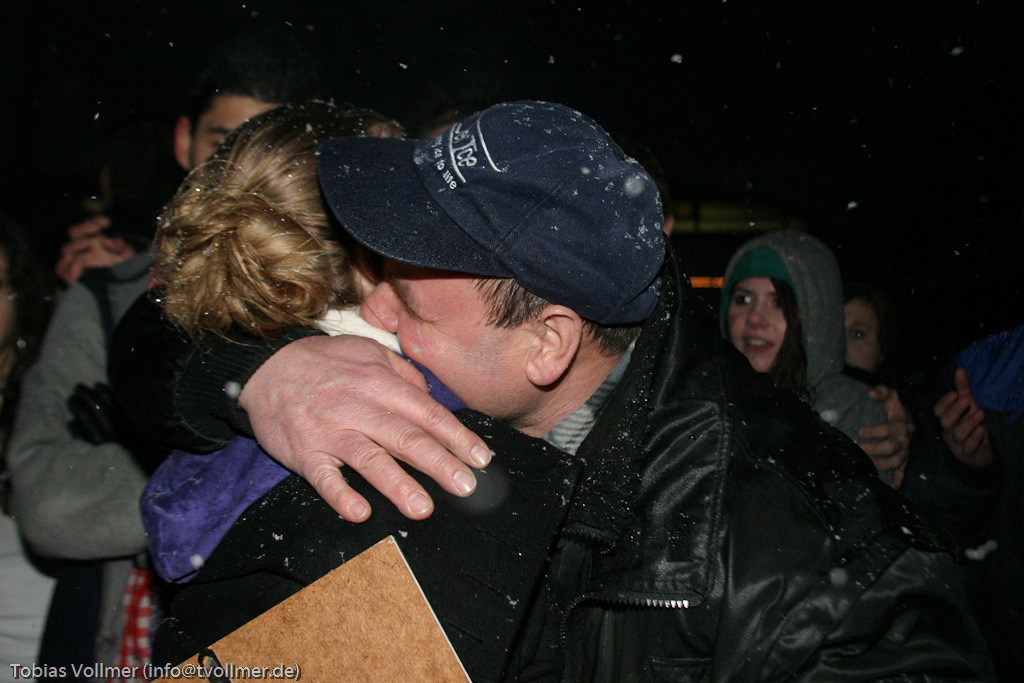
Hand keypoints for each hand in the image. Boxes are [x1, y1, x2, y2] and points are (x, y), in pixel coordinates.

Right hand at [54, 215, 135, 284]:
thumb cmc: (122, 268)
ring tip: (88, 245)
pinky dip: (68, 267)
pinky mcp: (70, 276)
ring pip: (67, 249)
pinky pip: (62, 269)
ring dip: (76, 246)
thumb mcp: (127, 257)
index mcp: (95, 239)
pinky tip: (78, 265)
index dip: (95, 221)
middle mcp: (83, 247)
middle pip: (75, 232)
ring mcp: (75, 260)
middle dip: (84, 229)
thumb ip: (121, 247)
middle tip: (96, 231)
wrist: (118, 289)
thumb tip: (107, 241)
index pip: (90, 225)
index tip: (106, 222)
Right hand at [238, 335, 491, 522]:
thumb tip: (432, 397)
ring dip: (397, 484)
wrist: (265, 367)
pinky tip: (359, 513)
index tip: (480, 459)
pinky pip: (323, 477)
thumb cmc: (325, 363)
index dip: (455, 436)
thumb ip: (404, 374)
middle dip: (438, 463)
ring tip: (422, 508)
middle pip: (405, 437)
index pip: (425, 411)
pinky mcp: (304, 452)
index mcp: (379, 383)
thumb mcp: (369, 353)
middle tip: (465, 486)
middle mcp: (358, 406)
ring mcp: (330, 431)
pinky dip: (340, 495)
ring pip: (368, 458)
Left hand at [859, 384, 913, 487]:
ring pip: (895, 462)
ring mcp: (904, 452)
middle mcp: (904, 440)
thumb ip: (882, 391)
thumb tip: (872, 392)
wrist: (906, 420)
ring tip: (867, 467)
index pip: (888, 429)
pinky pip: (901, 472)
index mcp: (900, 424)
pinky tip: (890, 488)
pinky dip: (897, 480)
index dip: (875, 431)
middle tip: (859, 449)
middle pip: (891, 447)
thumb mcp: (890, 396)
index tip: (859, 432)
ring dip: (882, 465)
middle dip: (875, 449)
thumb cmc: (894, 409)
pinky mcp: (903, 460)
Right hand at [933, 368, 993, 467]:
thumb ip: (963, 389)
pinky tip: (982, 429)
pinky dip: (975, 437)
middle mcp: (948, 431)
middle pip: (945, 421)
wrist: (978, 454)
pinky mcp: (968, 453)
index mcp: (947, 420)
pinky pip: (969, 447)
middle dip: (955, 410)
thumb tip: (960, 369)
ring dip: (969, 422)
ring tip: (981, 413)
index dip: (945, 403)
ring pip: (957, 434)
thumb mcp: (968, 407)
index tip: (955, 393)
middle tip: (967, 399)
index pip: (938, 411)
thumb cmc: (970, 426)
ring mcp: (957, 444)